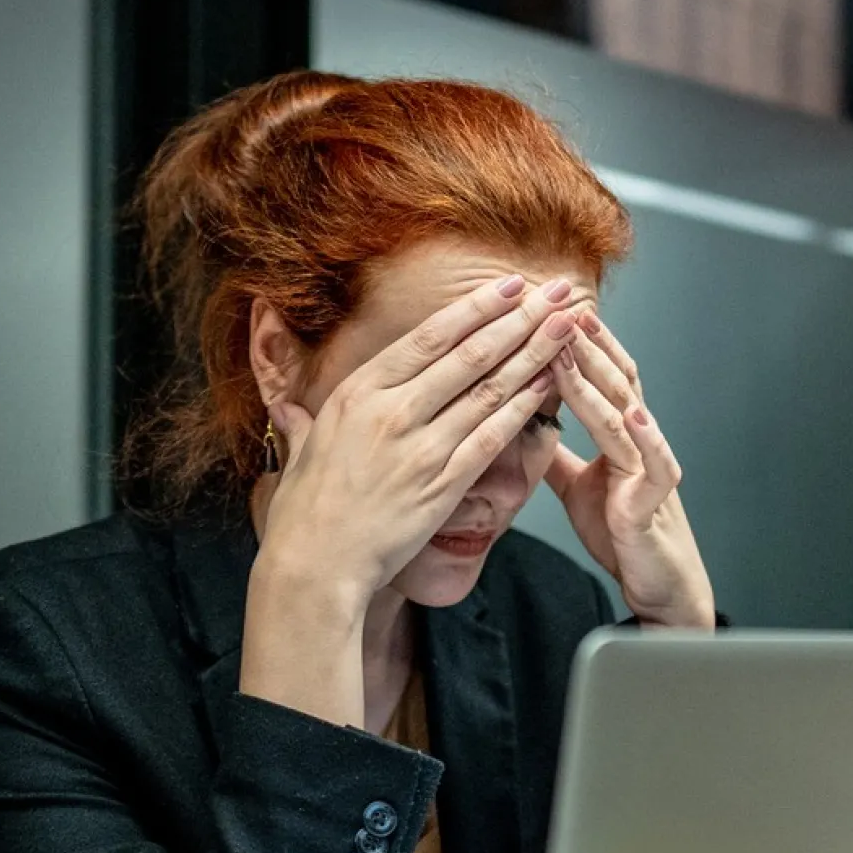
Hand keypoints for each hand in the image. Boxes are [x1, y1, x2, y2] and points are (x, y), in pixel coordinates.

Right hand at [259, 276, 578, 602]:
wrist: (313, 566)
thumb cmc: (303, 513)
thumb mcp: (301, 449)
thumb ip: (303, 419)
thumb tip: (286, 404)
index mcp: (358, 392)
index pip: (430, 337)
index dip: (477, 308)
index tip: (511, 287)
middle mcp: (392, 411)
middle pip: (469, 353)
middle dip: (520, 318)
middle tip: (556, 292)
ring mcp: (420, 447)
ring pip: (489, 389)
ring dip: (533, 353)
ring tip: (566, 327)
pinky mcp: (442, 484)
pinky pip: (492, 437)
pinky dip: (524, 408)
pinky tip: (548, 386)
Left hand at [545, 312, 714, 627]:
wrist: (657, 584)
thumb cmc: (623, 534)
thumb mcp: (579, 487)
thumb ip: (559, 456)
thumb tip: (530, 427)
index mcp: (622, 436)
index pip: (603, 376)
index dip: (580, 342)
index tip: (549, 308)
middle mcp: (641, 443)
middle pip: (613, 381)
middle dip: (583, 343)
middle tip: (556, 305)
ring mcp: (650, 469)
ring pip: (624, 413)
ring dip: (597, 377)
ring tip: (575, 344)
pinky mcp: (655, 502)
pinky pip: (654, 464)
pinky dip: (645, 437)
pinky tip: (633, 413)